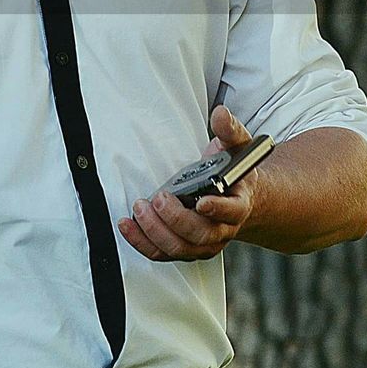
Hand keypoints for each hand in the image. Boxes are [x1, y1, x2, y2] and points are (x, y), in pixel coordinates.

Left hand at [118, 107, 258, 261]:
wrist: (237, 199)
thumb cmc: (234, 174)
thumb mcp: (237, 148)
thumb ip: (229, 131)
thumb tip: (221, 114)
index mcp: (239, 205)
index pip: (232, 212)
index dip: (217, 209)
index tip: (202, 201)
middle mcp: (222, 229)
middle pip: (200, 234)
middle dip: (176, 219)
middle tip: (159, 198)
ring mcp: (203, 243)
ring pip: (179, 248)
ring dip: (156, 231)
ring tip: (140, 208)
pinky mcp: (184, 248)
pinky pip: (161, 253)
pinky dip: (142, 242)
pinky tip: (128, 225)